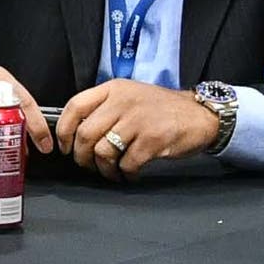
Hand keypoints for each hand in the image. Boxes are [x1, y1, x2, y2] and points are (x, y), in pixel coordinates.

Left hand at [57, 79, 222, 177]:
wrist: (200, 115)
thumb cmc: (162, 109)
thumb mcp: (130, 96)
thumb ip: (105, 108)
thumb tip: (76, 133)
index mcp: (114, 89)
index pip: (75, 106)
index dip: (64, 131)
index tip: (65, 147)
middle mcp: (123, 102)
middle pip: (86, 134)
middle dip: (82, 157)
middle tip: (89, 165)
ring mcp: (138, 120)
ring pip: (103, 152)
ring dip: (104, 169)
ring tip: (112, 172)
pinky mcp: (153, 140)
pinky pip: (126, 164)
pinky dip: (125, 174)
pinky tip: (131, 173)